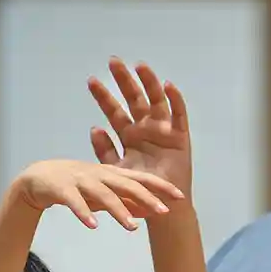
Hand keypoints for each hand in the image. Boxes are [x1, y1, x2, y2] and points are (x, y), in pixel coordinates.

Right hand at [14, 159, 182, 233]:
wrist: (37, 179)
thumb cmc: (75, 186)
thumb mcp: (102, 193)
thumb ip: (123, 201)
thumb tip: (147, 210)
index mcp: (110, 175)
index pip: (140, 179)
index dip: (160, 186)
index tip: (180, 197)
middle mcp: (99, 175)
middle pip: (126, 185)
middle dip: (146, 198)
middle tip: (163, 212)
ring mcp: (80, 181)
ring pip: (103, 195)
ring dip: (119, 210)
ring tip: (132, 227)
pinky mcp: (62, 189)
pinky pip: (74, 202)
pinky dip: (83, 212)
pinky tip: (92, 225)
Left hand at [88, 59, 192, 201]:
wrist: (162, 210)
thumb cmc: (139, 193)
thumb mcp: (117, 171)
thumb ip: (105, 151)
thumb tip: (94, 129)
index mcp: (129, 135)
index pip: (114, 111)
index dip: (103, 96)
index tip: (90, 81)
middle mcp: (145, 128)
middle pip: (134, 99)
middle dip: (124, 81)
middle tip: (113, 62)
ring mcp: (163, 130)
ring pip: (155, 101)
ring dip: (149, 83)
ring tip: (140, 67)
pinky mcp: (180, 137)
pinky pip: (179, 114)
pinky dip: (175, 99)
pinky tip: (168, 85)